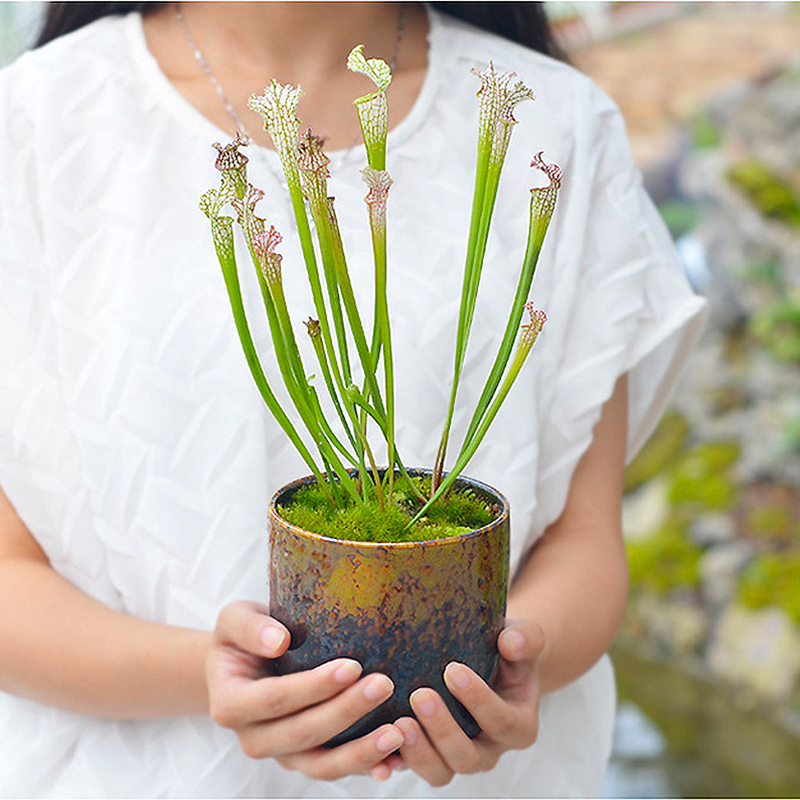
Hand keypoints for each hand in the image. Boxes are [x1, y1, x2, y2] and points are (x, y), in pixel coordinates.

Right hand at [206, 601, 404, 780]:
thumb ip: (250, 628)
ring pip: (321, 764)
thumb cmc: (242, 636)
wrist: (240, 664)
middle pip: (303, 733)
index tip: (351, 666)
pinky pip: (336, 770)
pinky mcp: (305, 760)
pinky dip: (366, 767)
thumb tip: (278, 640)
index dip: (314, 687)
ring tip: (397, 733)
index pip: (276, 699)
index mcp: (230, 704)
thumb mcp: (234, 619)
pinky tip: (396, 761)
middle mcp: (253, 738)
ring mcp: (281, 754)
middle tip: (384, 685)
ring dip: (361, 752)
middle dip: (346, 712)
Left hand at [386, 620, 544, 786]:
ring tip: (398, 722)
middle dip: (443, 729)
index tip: (454, 670)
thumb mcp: (523, 640)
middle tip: (421, 695)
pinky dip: (392, 763)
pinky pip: (411, 768)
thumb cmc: (507, 650)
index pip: (501, 721)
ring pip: (440, 771)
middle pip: (468, 756)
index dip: (478, 700)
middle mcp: (489, 749)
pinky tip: (377, 748)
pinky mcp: (429, 755)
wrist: (490, 660)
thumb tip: (511, 641)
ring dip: (418, 751)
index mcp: (517, 725)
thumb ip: (526, 639)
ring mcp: (457, 757)